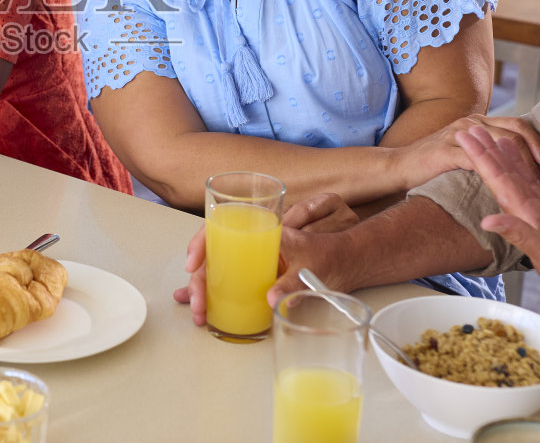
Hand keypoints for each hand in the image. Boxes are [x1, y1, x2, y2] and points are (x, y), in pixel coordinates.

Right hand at [172, 192, 354, 325]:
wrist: (346, 261)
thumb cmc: (329, 256)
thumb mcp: (311, 267)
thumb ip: (291, 282)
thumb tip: (271, 300)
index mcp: (260, 230)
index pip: (219, 229)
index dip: (201, 245)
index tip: (193, 266)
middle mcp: (251, 243)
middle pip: (212, 254)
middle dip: (198, 280)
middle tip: (197, 303)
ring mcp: (251, 260)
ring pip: (215, 269)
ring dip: (201, 289)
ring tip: (196, 311)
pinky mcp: (255, 276)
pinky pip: (227, 281)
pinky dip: (213, 293)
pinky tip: (203, 307)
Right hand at [394, 114, 539, 188]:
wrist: (399, 166)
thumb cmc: (434, 163)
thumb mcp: (465, 151)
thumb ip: (487, 150)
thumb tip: (517, 160)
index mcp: (479, 123)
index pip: (517, 124)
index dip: (537, 140)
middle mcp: (471, 124)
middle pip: (513, 130)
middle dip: (535, 148)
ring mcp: (458, 135)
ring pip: (499, 143)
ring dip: (521, 160)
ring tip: (535, 176)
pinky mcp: (446, 152)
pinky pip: (475, 159)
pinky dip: (494, 170)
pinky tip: (506, 184)